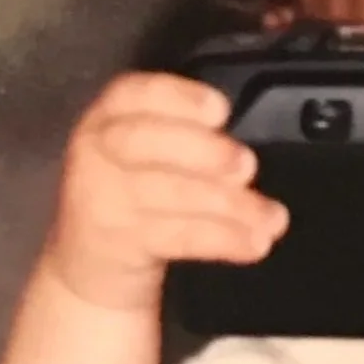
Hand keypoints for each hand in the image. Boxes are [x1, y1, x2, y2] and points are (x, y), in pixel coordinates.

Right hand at [46, 71, 287, 315]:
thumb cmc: (136, 201)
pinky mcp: (118, 243)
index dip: (178, 98)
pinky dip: (223, 239)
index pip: (133, 94)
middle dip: (203, 150)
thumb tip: (244, 156)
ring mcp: (102, 198)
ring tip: (272, 218)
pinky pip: (177, 236)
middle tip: (247, 166)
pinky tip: (255, 243)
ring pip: (169, 192)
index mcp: (108, 118)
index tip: (220, 110)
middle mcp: (97, 151)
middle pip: (145, 140)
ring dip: (231, 205)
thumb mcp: (148, 159)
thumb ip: (187, 141)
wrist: (91, 269)